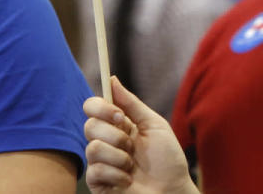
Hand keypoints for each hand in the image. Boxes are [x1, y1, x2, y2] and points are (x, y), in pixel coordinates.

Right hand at [83, 76, 197, 193]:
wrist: (172, 190)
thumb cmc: (167, 159)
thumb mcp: (154, 125)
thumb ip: (131, 104)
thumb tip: (112, 79)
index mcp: (117, 124)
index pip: (93, 107)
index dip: (101, 107)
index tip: (119, 115)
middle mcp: (105, 140)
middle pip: (90, 125)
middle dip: (115, 135)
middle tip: (131, 144)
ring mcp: (100, 162)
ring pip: (92, 148)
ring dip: (119, 157)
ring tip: (132, 166)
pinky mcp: (97, 182)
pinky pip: (94, 171)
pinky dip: (116, 174)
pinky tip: (128, 180)